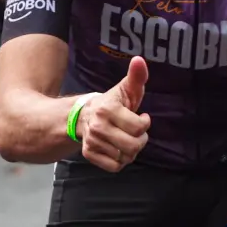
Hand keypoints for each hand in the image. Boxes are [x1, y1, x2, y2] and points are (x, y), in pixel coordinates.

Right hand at [77, 56, 151, 172]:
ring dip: (130, 151)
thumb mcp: (125, 89)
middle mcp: (98, 127)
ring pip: (125, 158)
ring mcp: (93, 142)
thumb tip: (139, 60)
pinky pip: (114, 167)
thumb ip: (136, 77)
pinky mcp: (89, 154)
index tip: (141, 118)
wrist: (83, 116)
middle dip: (140, 141)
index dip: (144, 124)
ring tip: (125, 140)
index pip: (139, 127)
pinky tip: (117, 149)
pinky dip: (119, 161)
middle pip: (133, 146)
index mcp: (108, 109)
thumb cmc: (112, 103)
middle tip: (135, 133)